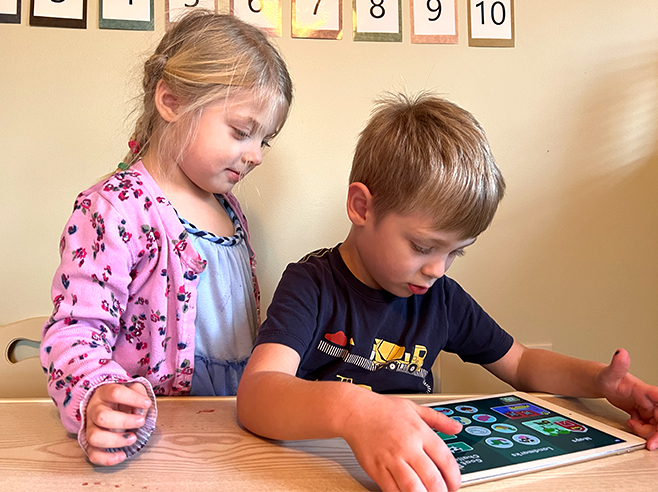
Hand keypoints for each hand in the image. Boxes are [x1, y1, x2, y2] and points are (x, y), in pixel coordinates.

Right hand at [85, 382, 151, 465]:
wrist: (107, 405)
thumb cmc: (122, 399)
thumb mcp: (132, 389)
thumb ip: (139, 394)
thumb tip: (141, 408)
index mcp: (104, 393)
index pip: (115, 393)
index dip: (132, 398)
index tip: (147, 403)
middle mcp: (94, 410)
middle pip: (102, 417)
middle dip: (124, 421)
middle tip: (140, 422)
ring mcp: (90, 427)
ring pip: (94, 437)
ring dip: (115, 440)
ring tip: (133, 438)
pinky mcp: (90, 443)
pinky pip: (93, 454)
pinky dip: (107, 458)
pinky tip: (122, 455)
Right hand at [343, 394, 462, 491]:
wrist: (354, 411)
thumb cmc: (382, 409)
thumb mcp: (414, 407)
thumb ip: (438, 419)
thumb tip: (457, 428)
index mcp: (419, 431)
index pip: (445, 459)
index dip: (454, 476)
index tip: (455, 483)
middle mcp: (407, 446)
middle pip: (432, 478)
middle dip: (442, 491)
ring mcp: (391, 459)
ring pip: (413, 488)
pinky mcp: (376, 469)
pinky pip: (392, 490)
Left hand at [596, 348, 657, 449]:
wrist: (602, 383)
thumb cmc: (608, 377)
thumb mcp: (610, 373)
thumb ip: (618, 365)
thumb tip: (621, 353)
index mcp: (646, 390)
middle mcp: (651, 400)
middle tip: (650, 443)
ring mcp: (649, 407)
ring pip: (657, 426)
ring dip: (647, 432)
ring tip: (631, 424)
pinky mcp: (645, 414)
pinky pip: (650, 427)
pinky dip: (642, 430)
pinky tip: (631, 424)